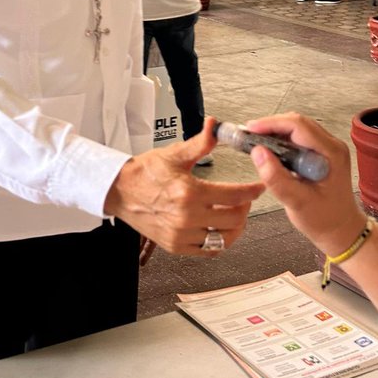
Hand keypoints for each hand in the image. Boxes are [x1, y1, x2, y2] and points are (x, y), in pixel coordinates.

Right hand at [104, 118, 262, 253]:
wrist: (119, 191)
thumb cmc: (144, 173)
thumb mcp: (174, 154)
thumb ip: (200, 143)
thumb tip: (214, 126)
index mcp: (190, 193)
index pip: (234, 196)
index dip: (252, 191)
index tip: (259, 187)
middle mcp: (186, 218)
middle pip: (234, 219)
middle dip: (245, 208)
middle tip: (245, 199)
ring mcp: (181, 235)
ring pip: (224, 239)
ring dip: (235, 226)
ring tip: (234, 214)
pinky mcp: (176, 246)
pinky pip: (208, 251)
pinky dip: (219, 241)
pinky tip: (219, 228)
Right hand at [244, 112, 365, 255]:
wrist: (340, 230)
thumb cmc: (324, 219)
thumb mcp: (297, 202)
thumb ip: (276, 178)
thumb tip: (257, 152)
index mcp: (331, 153)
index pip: (299, 126)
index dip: (272, 124)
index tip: (251, 130)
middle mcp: (332, 146)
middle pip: (297, 123)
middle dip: (270, 127)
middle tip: (248, 136)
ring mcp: (327, 149)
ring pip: (297, 130)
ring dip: (275, 133)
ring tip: (254, 142)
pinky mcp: (320, 154)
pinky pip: (298, 140)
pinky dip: (281, 142)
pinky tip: (268, 152)